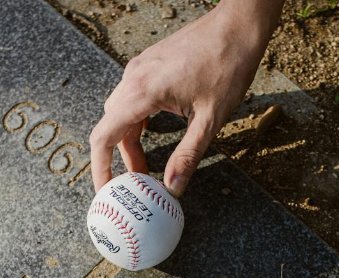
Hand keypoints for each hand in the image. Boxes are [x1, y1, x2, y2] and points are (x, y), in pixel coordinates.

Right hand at [88, 0, 282, 195]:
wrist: (238, 26)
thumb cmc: (227, 66)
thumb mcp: (210, 119)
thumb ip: (188, 155)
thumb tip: (173, 188)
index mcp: (142, 91)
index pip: (103, 137)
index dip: (100, 169)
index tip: (106, 191)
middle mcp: (133, 77)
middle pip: (110, 127)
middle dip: (118, 159)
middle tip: (136, 183)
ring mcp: (140, 68)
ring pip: (120, 112)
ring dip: (129, 140)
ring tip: (146, 165)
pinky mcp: (149, 64)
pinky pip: (131, 97)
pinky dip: (135, 121)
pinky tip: (151, 133)